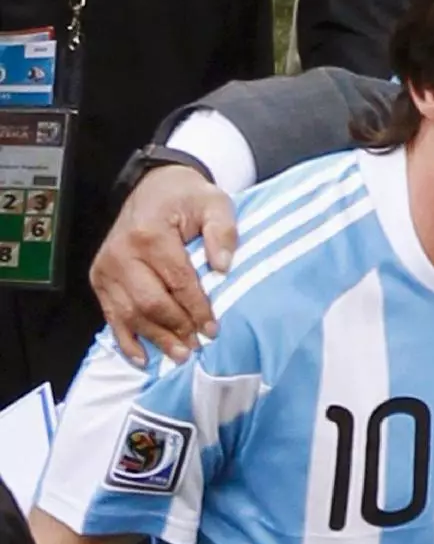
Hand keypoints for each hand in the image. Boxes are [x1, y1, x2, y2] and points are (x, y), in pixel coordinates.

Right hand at [89, 165, 237, 366]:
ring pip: (130, 313)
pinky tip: (142, 357)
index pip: (177, 281)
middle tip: (197, 347)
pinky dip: (126, 339)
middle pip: (150, 302)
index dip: (197, 308)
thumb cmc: (187, 198)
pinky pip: (111, 314)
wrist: (155, 186)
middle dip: (176, 328)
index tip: (213, 329)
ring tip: (179, 356)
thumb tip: (224, 265)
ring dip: (155, 338)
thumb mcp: (213, 203)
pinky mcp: (101, 278)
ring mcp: (107, 267)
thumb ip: (222, 231)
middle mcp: (122, 253)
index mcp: (150, 234)